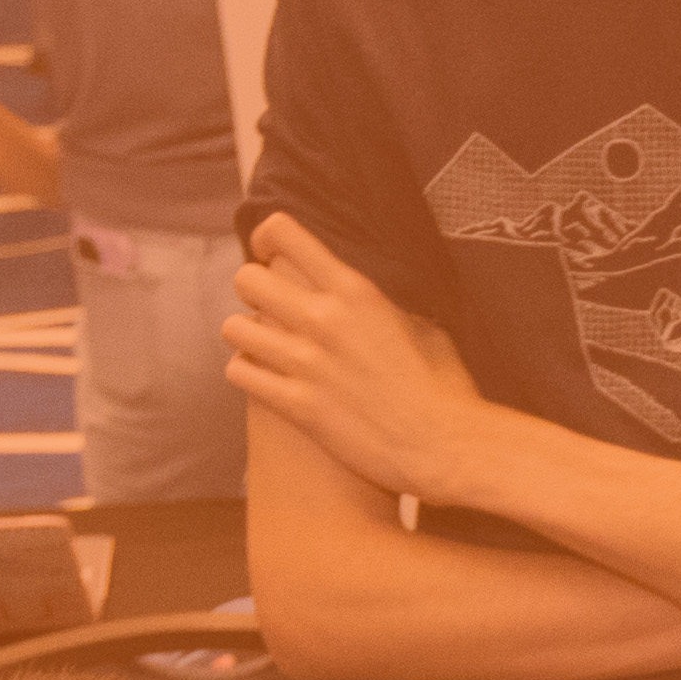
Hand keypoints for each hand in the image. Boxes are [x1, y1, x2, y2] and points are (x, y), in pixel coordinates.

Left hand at [224, 212, 502, 510]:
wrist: (446, 447)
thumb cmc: (444, 388)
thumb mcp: (419, 326)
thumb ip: (378, 306)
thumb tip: (361, 301)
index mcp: (356, 290)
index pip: (282, 233)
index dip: (267, 239)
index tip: (271, 254)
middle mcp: (324, 319)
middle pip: (248, 278)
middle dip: (253, 290)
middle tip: (269, 307)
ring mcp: (306, 364)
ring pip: (234, 327)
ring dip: (246, 334)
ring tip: (264, 345)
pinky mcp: (297, 406)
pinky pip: (239, 372)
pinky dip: (247, 372)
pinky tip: (264, 378)